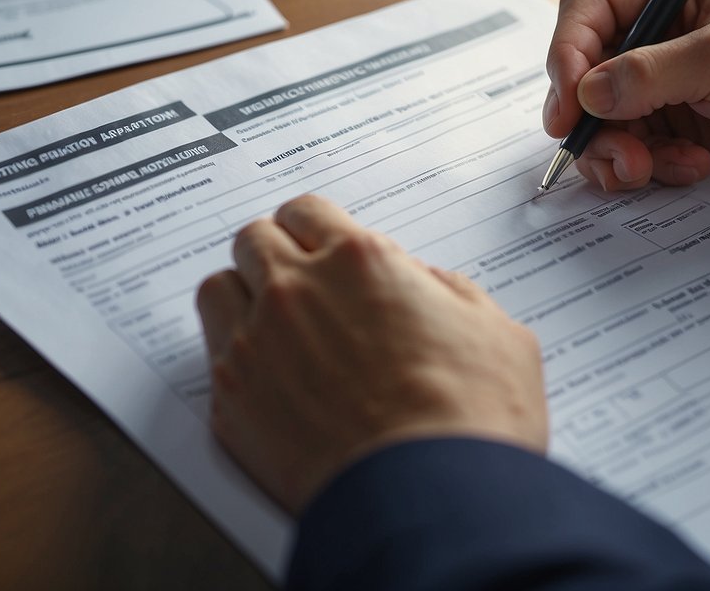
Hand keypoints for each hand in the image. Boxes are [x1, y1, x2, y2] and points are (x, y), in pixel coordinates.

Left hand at [196, 194, 547, 514]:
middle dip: (275, 254)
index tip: (322, 246)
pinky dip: (235, 357)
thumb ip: (451, 292)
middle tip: (299, 282)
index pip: (307, 210)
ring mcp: (256, 344)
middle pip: (254, 239)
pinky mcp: (232, 402)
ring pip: (219, 287)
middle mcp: (297, 291)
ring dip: (242, 296)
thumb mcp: (496, 332)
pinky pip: (212, 354)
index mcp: (360, 261)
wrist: (430, 499)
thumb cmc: (471, 419)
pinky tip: (268, 379)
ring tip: (271, 324)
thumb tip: (425, 287)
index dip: (315, 228)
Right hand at [543, 0, 709, 190]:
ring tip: (652, 169)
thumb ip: (655, 72)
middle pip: (578, 79)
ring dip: (617, 155)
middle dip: (591, 124)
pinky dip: (650, 170)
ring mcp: (650, 91)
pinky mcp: (665, 132)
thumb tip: (589, 94)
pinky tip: (694, 166)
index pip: (583, 12)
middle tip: (618, 154)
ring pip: (597, 127)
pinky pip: (630, 157)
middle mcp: (642, 43)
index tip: (570, 102)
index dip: (566, 53)